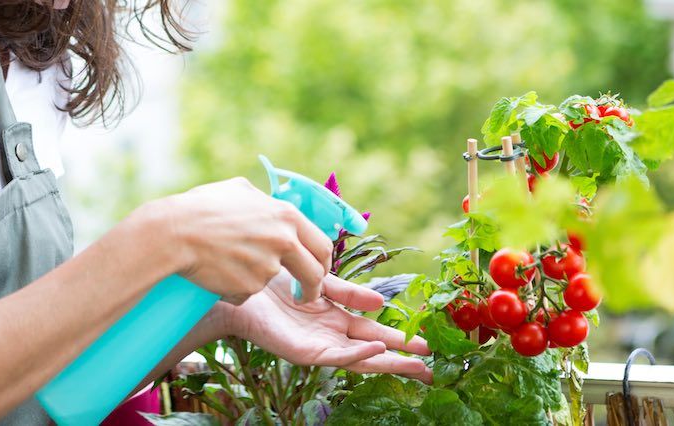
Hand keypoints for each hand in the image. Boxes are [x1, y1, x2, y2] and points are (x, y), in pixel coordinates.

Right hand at [145, 178, 332, 304]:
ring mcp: (267, 266)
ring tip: (226, 263)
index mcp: (286, 216)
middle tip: (304, 295)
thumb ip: (263, 200)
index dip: (323, 262)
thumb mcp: (238, 190)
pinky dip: (235, 288)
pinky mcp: (249, 287)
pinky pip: (247, 293)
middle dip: (312, 288)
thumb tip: (271, 203)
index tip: (317, 271)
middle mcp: (283, 241)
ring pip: (272, 281)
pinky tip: (215, 272)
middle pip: (314, 273)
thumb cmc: (200, 207)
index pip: (322, 244)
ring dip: (255, 279)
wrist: (174, 233)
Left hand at [224, 273, 432, 382]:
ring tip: (416, 363)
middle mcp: (332, 336)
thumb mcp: (320, 281)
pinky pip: (337, 356)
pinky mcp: (305, 353)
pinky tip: (378, 351)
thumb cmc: (275, 283)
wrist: (240, 289)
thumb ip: (348, 292)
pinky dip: (359, 354)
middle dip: (403, 359)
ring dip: (389, 362)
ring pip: (361, 360)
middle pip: (375, 352)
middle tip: (433, 366)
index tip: (428, 342)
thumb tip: (381, 302)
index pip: (376, 333)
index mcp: (337, 320)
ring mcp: (320, 347)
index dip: (401, 338)